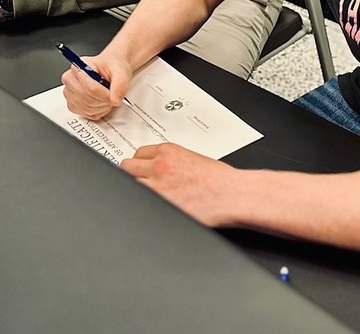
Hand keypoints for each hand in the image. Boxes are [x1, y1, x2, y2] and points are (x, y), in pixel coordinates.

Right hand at [61, 53, 131, 119]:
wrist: (109, 69)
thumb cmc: (111, 67)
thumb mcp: (120, 71)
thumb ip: (120, 84)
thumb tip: (116, 99)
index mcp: (79, 67)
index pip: (91, 88)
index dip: (106, 95)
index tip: (115, 96)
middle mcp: (71, 80)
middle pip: (89, 100)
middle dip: (105, 101)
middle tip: (113, 94)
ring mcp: (69, 94)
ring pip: (88, 109)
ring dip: (103, 107)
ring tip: (108, 96)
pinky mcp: (72, 105)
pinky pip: (87, 115)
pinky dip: (99, 111)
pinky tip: (102, 102)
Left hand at [122, 143, 236, 226]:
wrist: (232, 194)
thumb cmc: (221, 180)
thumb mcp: (194, 158)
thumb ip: (172, 161)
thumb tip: (161, 168)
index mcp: (168, 151)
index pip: (139, 153)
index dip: (140, 163)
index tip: (141, 169)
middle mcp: (159, 166)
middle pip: (127, 167)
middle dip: (132, 175)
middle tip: (140, 183)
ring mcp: (157, 186)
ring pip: (128, 184)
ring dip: (134, 189)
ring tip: (144, 196)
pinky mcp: (159, 204)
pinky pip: (138, 202)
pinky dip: (139, 205)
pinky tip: (148, 208)